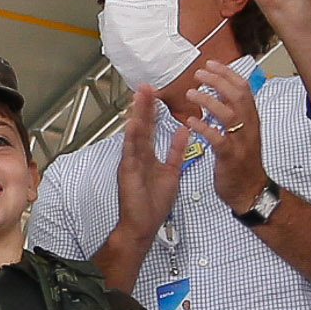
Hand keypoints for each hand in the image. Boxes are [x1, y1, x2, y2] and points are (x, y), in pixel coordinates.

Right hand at [114, 88, 176, 235]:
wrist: (143, 224)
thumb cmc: (154, 202)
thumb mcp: (171, 171)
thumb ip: (176, 151)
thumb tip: (182, 130)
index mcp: (147, 155)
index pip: (150, 127)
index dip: (153, 109)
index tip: (155, 92)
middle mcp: (137, 155)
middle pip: (141, 125)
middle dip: (144, 105)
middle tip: (145, 85)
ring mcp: (131, 162)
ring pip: (135, 133)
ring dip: (137, 114)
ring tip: (139, 95)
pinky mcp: (128, 171)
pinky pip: (132, 151)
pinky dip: (132, 137)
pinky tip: (134, 122)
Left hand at [189, 59, 269, 210]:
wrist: (250, 191)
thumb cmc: (242, 162)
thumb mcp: (242, 133)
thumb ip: (234, 114)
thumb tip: (221, 92)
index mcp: (251, 119)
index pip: (243, 89)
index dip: (228, 74)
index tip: (211, 64)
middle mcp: (249, 127)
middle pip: (238, 96)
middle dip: (218, 81)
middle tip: (199, 73)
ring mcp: (241, 142)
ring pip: (229, 114)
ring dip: (208, 101)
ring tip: (191, 93)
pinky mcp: (230, 157)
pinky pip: (218, 139)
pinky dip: (205, 128)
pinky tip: (191, 122)